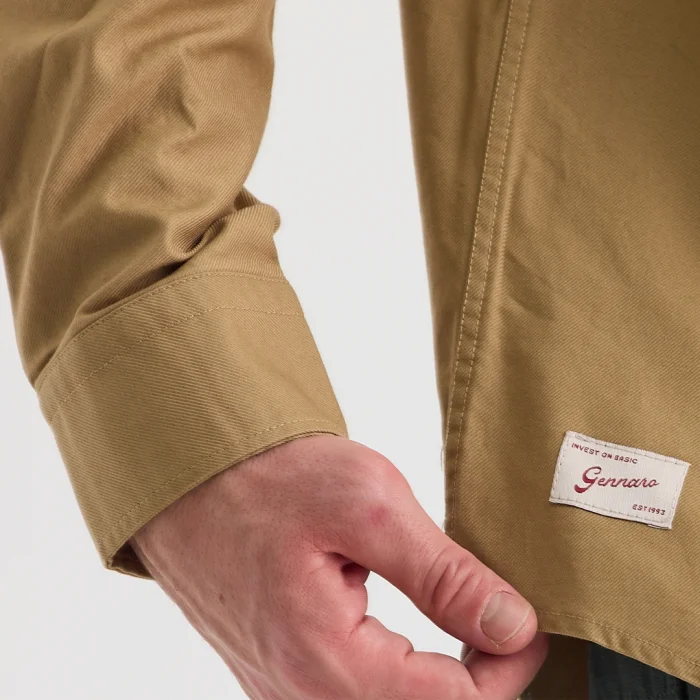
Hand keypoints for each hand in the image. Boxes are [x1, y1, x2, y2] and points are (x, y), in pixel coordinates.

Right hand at [130, 435, 547, 698]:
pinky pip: (358, 695)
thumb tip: (511, 626)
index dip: (509, 667)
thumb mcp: (368, 506)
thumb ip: (444, 576)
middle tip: (496, 613)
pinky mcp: (283, 677)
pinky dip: (402, 672)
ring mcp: (287, 695)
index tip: (526, 618)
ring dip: (440, 675)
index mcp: (328, 667)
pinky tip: (413, 630)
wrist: (193, 477)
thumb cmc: (269, 480)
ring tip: (460, 619)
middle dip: (478, 675)